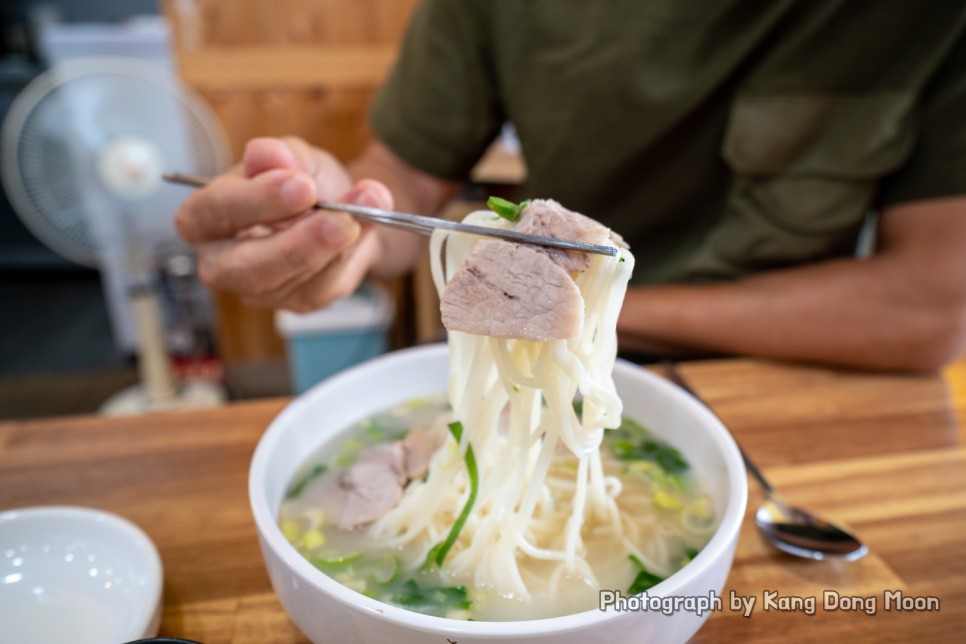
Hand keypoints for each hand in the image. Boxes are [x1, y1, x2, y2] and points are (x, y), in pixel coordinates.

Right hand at [175, 137, 393, 311]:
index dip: (256, 200)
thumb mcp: (292, 156)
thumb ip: (280, 155)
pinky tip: (365, 226)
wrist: (341, 207)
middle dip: (297, 244)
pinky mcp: (298, 301)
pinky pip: (323, 286)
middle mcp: (222, 261)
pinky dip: (349, 254)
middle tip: (340, 219)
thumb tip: (269, 154)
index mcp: (203, 218)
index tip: (301, 185)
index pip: (214, 212)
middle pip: (246, 267)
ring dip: (334, 246)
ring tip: (364, 209)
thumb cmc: (302, 181)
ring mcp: (260, 289)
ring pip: (292, 280)